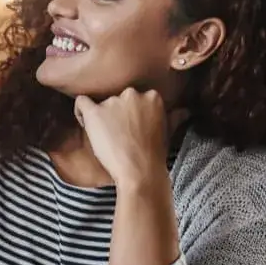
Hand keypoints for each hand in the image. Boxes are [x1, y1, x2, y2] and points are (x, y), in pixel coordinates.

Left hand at [73, 88, 187, 188]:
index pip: (134, 96)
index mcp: (152, 95)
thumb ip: (174, 115)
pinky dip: (80, 111)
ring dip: (100, 116)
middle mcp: (132, 94)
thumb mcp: (168, 130)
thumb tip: (185, 111)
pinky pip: (81, 102)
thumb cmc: (154, 154)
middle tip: (117, 132)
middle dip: (115, 112)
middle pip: (116, 98)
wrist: (139, 170)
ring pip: (99, 102)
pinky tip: (85, 123)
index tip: (129, 125)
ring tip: (106, 136)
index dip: (128, 111)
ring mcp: (113, 102)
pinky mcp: (95, 113)